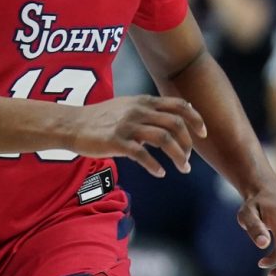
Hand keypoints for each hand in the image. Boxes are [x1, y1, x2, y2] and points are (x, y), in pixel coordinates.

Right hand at [58, 96, 206, 176]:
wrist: (72, 124)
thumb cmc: (101, 119)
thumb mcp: (127, 107)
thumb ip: (149, 112)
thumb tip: (171, 126)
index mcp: (144, 102)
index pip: (178, 105)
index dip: (195, 118)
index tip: (203, 133)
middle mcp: (138, 111)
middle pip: (175, 123)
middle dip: (188, 143)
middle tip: (189, 158)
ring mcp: (127, 125)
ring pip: (164, 139)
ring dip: (178, 156)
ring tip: (184, 168)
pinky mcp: (116, 141)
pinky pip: (142, 154)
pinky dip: (155, 165)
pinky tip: (160, 172)